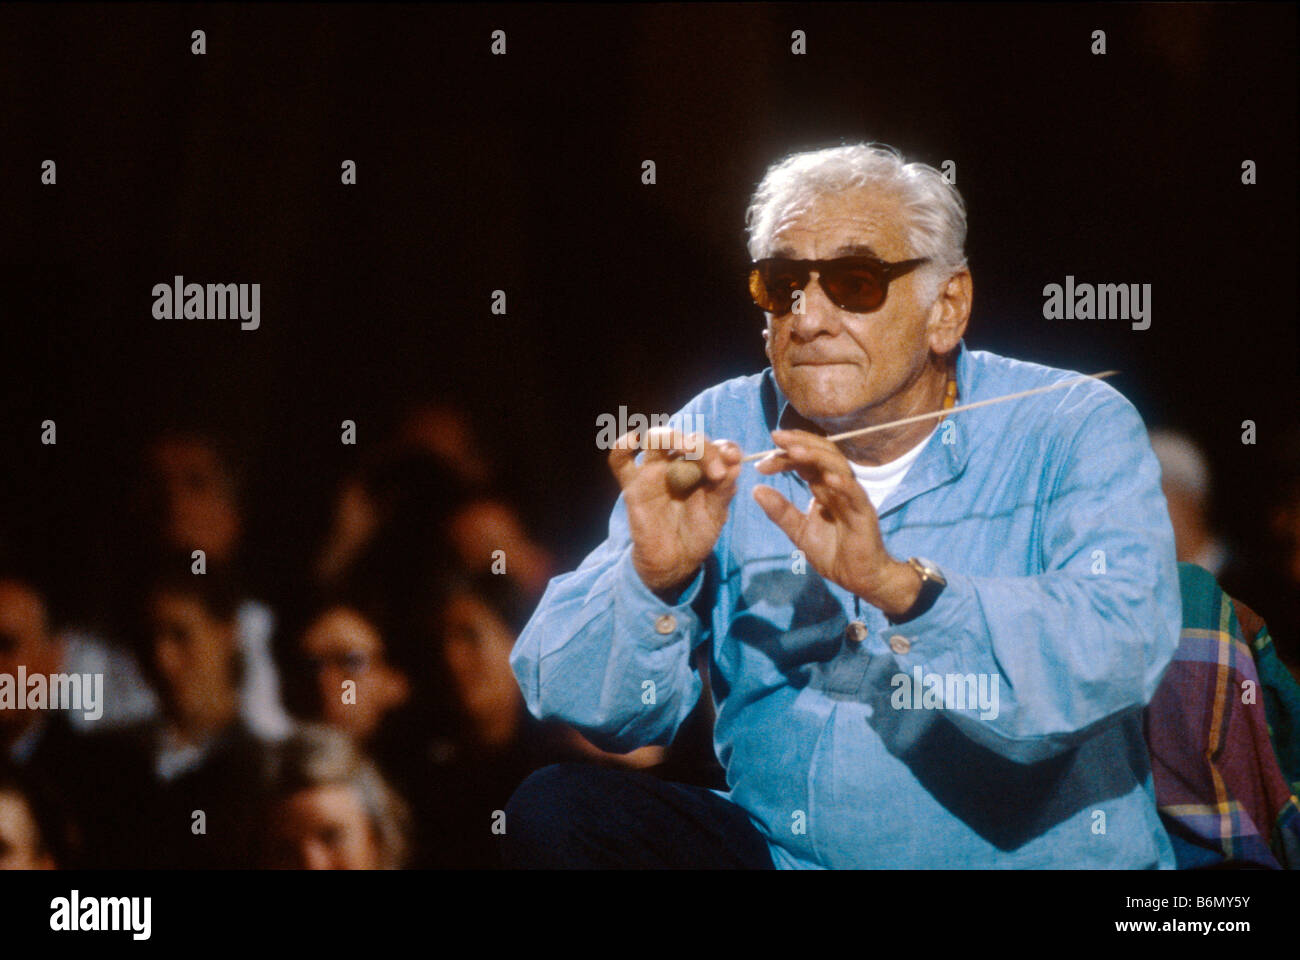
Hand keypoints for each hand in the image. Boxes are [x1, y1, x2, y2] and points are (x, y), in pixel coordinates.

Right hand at [608, 427, 741, 596]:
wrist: (675, 562)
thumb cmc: (696, 534)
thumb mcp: (717, 512)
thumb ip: (724, 488)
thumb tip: (735, 462)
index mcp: (701, 468)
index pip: (713, 445)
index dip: (724, 448)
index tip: (734, 460)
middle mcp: (677, 464)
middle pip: (687, 438)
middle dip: (704, 448)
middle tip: (717, 473)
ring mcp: (653, 472)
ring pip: (655, 439)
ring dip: (672, 437)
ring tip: (689, 450)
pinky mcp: (633, 486)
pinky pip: (620, 460)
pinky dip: (622, 445)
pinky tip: (634, 440)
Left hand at [752, 429, 920, 615]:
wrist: (859, 578)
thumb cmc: (833, 553)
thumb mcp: (798, 531)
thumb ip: (780, 511)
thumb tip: (756, 489)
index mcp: (823, 487)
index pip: (805, 461)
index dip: (785, 456)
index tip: (761, 461)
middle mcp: (839, 486)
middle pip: (823, 454)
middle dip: (800, 442)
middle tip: (776, 438)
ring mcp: (853, 497)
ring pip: (838, 466)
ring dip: (817, 456)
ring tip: (795, 451)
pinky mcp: (864, 513)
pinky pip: (855, 494)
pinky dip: (843, 484)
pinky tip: (827, 479)